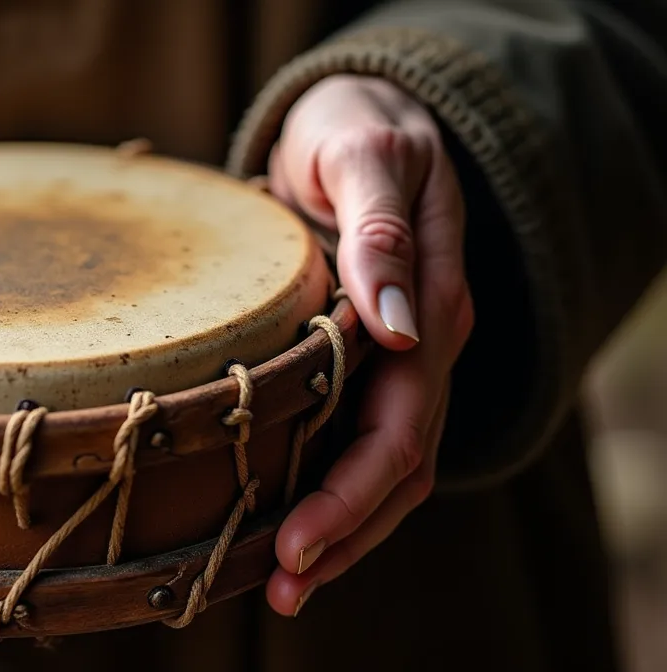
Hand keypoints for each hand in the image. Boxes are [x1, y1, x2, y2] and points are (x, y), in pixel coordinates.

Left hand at [262, 75, 474, 615]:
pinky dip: (331, 492)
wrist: (359, 119)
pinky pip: (361, 440)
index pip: (402, 424)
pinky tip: (286, 527)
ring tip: (282, 586)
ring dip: (342, 532)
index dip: (351, 492)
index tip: (294, 543)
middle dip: (343, 534)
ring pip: (388, 467)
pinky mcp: (367, 359)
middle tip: (279, 589)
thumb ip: (380, 233)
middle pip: (400, 465)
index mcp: (433, 303)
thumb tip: (398, 326)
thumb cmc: (354, 130)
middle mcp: (426, 344)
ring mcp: (403, 356)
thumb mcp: (362, 156)